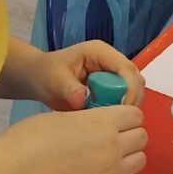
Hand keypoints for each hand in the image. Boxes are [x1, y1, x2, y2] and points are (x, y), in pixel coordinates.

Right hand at [0, 106, 147, 173]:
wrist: (14, 173)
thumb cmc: (30, 138)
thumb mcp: (63, 116)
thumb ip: (91, 120)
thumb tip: (102, 125)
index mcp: (103, 122)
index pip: (136, 115)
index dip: (125, 115)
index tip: (114, 118)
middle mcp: (113, 148)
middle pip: (142, 137)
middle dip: (130, 133)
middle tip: (112, 135)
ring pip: (139, 161)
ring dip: (129, 155)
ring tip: (108, 154)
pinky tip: (102, 171)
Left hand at [30, 40, 144, 110]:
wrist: (38, 78)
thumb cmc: (44, 73)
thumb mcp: (53, 79)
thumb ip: (68, 88)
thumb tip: (83, 100)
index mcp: (100, 52)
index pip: (125, 68)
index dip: (128, 89)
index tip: (120, 111)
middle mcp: (111, 61)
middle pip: (135, 80)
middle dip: (130, 100)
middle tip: (117, 120)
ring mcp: (112, 74)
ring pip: (133, 91)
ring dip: (126, 107)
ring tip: (111, 121)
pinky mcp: (111, 87)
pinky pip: (124, 99)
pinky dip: (120, 111)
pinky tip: (107, 120)